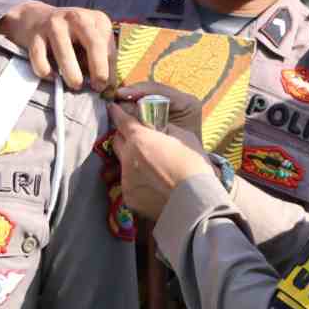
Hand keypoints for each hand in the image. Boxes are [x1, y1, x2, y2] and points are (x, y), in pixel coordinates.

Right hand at [0, 1, 114, 90]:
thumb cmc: (71, 36)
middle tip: (97, 87)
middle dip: (98, 69)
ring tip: (75, 85)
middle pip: (94, 43)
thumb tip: (108, 86)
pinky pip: (39, 56)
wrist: (35, 18)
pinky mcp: (34, 34)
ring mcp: (54, 24)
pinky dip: (45, 70)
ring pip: (65, 50)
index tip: (107, 86)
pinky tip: (51, 77)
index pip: (108, 46)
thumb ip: (100, 58)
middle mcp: (77, 17)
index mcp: (97, 19)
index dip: (110, 69)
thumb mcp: (90, 40)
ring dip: (72, 72)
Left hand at [108, 103, 209, 220]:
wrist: (195, 201)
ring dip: (132, 161)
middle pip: (117, 141)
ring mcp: (126, 179)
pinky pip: (129, 184)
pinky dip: (137, 181)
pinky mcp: (129, 198)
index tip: (113, 108)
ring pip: (123, 164)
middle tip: (135, 137)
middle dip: (124, 136)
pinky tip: (153, 185)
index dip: (117, 113)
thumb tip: (158, 129)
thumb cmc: (194, 166)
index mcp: (140, 139)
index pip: (122, 121)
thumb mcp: (183, 136)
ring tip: (150, 167)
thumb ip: (164, 130)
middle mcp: (127, 158)